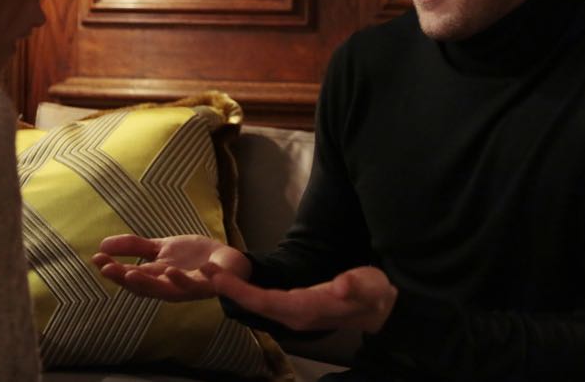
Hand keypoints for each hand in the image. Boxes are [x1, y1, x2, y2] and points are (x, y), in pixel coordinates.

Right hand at [92, 234, 250, 301]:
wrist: (228, 261)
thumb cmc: (194, 258)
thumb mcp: (161, 248)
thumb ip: (135, 248)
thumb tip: (101, 245)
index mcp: (156, 278)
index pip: (130, 276)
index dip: (113, 270)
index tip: (96, 258)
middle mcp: (169, 286)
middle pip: (144, 286)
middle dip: (125, 279)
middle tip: (107, 269)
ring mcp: (189, 286)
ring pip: (167, 289)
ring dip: (150, 283)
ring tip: (133, 272)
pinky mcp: (209, 284)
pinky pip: (199, 283)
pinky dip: (187, 278)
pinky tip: (174, 269)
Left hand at [203, 264, 397, 333]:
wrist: (380, 310)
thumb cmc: (375, 294)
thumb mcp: (371, 287)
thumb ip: (357, 286)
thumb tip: (342, 285)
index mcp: (308, 309)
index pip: (267, 301)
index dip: (241, 291)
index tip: (218, 277)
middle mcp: (296, 315)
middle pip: (256, 305)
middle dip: (230, 289)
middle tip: (204, 270)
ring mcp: (295, 313)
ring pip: (258, 305)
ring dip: (235, 291)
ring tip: (211, 273)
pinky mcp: (296, 309)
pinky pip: (264, 303)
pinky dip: (246, 292)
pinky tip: (234, 283)